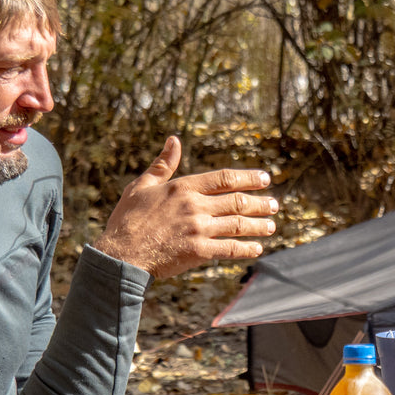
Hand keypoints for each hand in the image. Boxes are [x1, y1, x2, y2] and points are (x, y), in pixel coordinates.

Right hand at [92, 136, 276, 277]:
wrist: (120, 254)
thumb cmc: (128, 219)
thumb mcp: (142, 186)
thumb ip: (163, 164)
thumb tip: (174, 140)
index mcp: (183, 188)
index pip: (224, 178)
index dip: (248, 178)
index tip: (265, 179)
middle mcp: (194, 206)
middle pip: (237, 201)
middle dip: (259, 203)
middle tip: (274, 204)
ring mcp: (198, 229)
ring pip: (238, 225)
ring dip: (258, 225)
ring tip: (271, 226)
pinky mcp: (198, 252)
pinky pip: (230, 249)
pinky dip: (246, 248)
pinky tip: (257, 249)